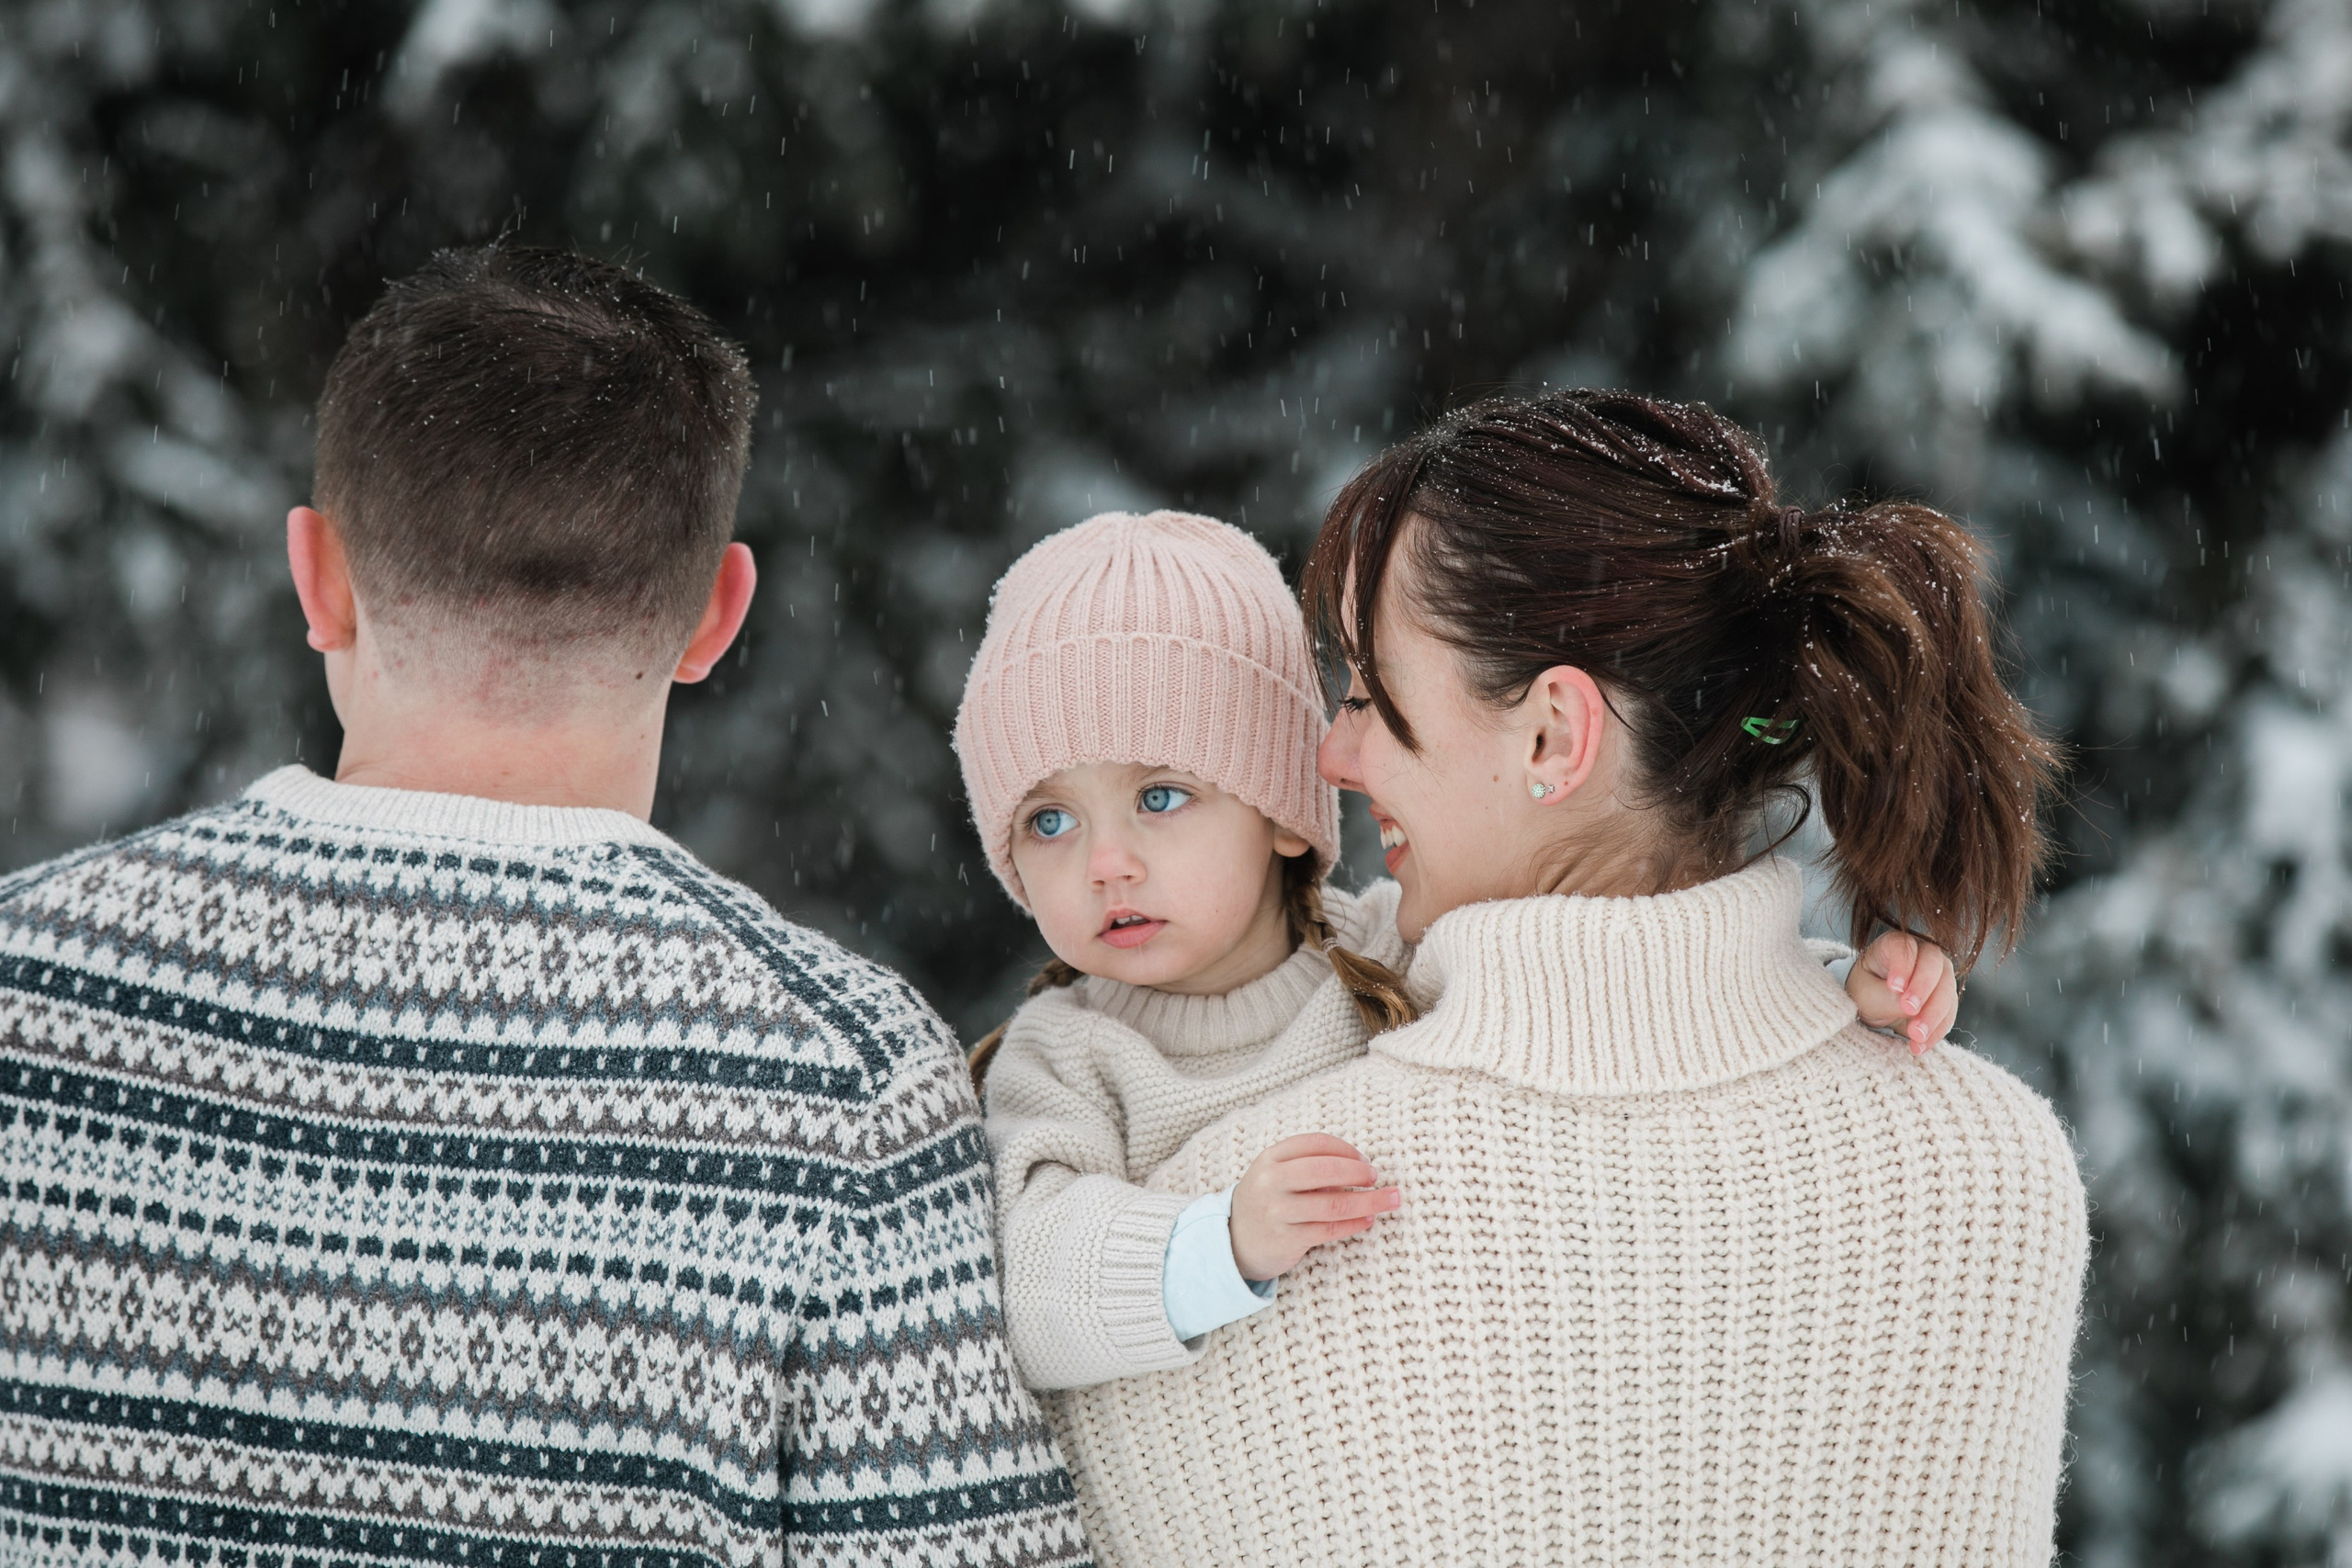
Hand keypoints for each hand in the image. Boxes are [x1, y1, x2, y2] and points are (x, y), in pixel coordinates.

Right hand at [1228, 1133, 1401, 1280]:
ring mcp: (1278, 1211)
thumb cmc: (1266, 1201)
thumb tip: (1358, 1169)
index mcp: (1270, 1158)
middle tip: (1376, 1178)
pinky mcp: (1287, 1239)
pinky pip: (1330, 1229)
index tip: (1364, 1160)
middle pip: (1326, 1169)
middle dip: (1359, 1172)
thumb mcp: (1276, 1175)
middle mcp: (1271, 1182)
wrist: (1233, 1242)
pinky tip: (1368, 1220)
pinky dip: (1355, 1223)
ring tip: (1389, 1199)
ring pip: (1334, 1203)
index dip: (1346, 1149)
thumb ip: (1308, 1167)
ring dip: (1369, 1201)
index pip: (1316, 1143)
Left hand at [1848, 930, 1957, 1055]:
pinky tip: (1920, 1045)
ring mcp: (1939, 974)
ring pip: (1946, 990)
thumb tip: (1911, 1007)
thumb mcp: (1865, 994)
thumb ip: (1886, 997)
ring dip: (1933, 1016)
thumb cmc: (1865, 992)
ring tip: (1915, 1036)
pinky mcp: (1947, 996)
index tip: (1894, 987)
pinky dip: (1937, 1031)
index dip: (1902, 966)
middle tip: (1908, 1011)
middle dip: (1923, 990)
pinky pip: (1949, 1013)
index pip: (1904, 948)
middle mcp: (1922, 954)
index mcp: (1894, 944)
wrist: (1873, 1007)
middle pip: (1933, 965)